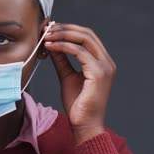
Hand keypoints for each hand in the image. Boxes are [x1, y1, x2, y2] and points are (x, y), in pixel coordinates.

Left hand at [43, 23, 116, 144]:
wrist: (84, 125)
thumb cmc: (78, 104)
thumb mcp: (67, 76)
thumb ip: (62, 60)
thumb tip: (51, 44)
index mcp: (102, 61)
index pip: (87, 36)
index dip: (68, 29)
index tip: (50, 29)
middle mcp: (107, 62)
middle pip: (87, 33)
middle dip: (65, 28)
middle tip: (46, 29)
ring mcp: (105, 67)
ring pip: (84, 39)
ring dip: (63, 35)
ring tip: (46, 36)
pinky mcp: (99, 73)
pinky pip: (80, 52)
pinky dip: (63, 46)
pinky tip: (50, 47)